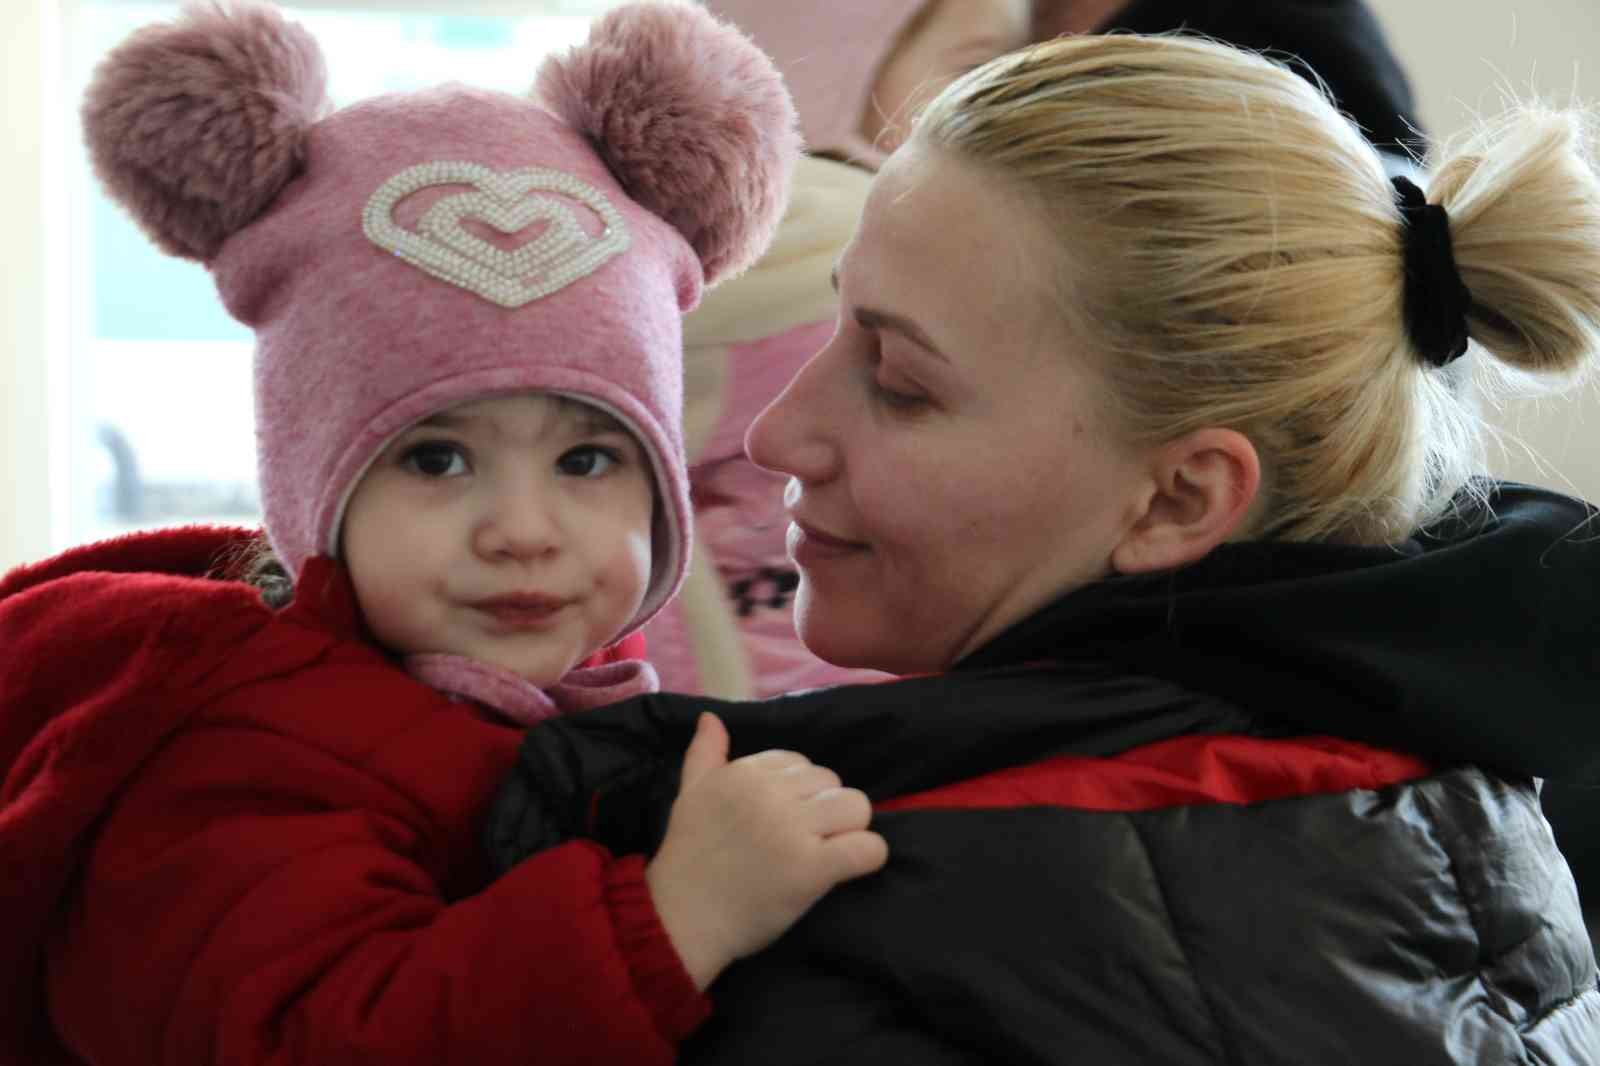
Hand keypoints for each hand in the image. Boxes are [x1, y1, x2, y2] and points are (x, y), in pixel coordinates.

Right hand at [645, 713, 887, 989]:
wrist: (680, 920)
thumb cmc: (687, 859)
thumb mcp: (689, 795)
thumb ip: (704, 753)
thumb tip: (711, 717)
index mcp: (744, 773)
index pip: (800, 763)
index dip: (799, 792)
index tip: (785, 820)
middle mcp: (770, 794)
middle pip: (832, 781)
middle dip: (824, 808)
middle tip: (806, 840)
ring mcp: (792, 830)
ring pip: (856, 807)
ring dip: (850, 828)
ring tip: (830, 850)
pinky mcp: (811, 868)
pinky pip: (867, 848)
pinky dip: (869, 856)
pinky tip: (852, 867)